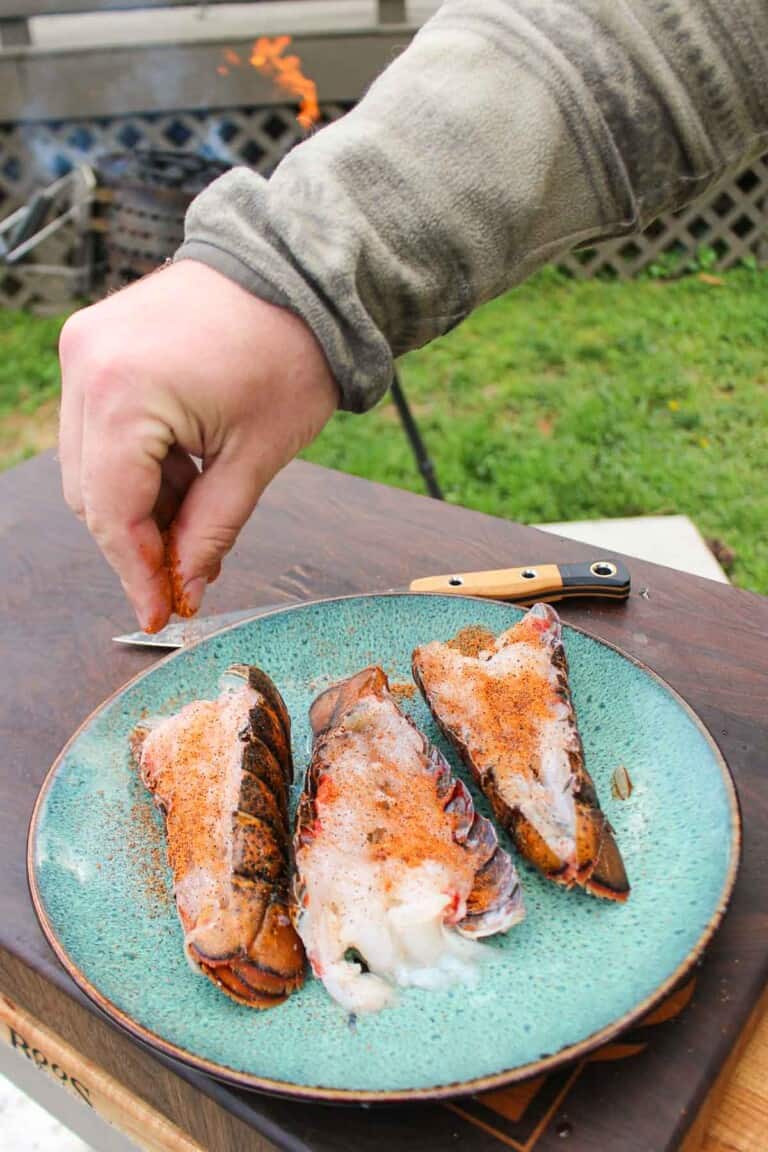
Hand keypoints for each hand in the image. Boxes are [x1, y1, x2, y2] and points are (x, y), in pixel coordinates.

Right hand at [58, 260, 337, 631]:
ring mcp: (86, 346)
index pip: (112, 512)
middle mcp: (87, 364)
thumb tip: (185, 586)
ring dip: (138, 500)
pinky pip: (99, 425)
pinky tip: (185, 468)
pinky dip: (137, 460)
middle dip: (138, 539)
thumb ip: (211, 529)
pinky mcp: (97, 339)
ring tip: (198, 506)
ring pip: (91, 463)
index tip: (158, 614)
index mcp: (124, 392)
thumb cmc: (292, 352)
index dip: (134, 572)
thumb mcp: (257, 457)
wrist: (299, 269)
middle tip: (184, 573)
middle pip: (91, 492)